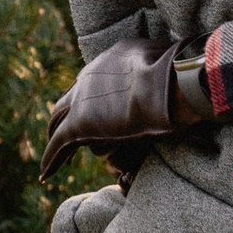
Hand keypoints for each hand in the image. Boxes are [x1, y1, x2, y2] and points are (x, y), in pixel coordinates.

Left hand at [41, 37, 201, 181]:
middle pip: (69, 97)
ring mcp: (83, 99)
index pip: (95, 79)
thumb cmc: (183, 73)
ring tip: (57, 154)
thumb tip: (186, 68)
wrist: (172, 83)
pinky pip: (58, 144)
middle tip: (68, 131)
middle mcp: (91, 75)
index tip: (97, 108)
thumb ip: (170, 68)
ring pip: (59, 120)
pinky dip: (51, 159)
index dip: (93, 96)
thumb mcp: (176, 62)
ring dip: (56, 136)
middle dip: (66, 114)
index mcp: (112, 58)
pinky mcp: (80, 123)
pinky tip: (46, 174)